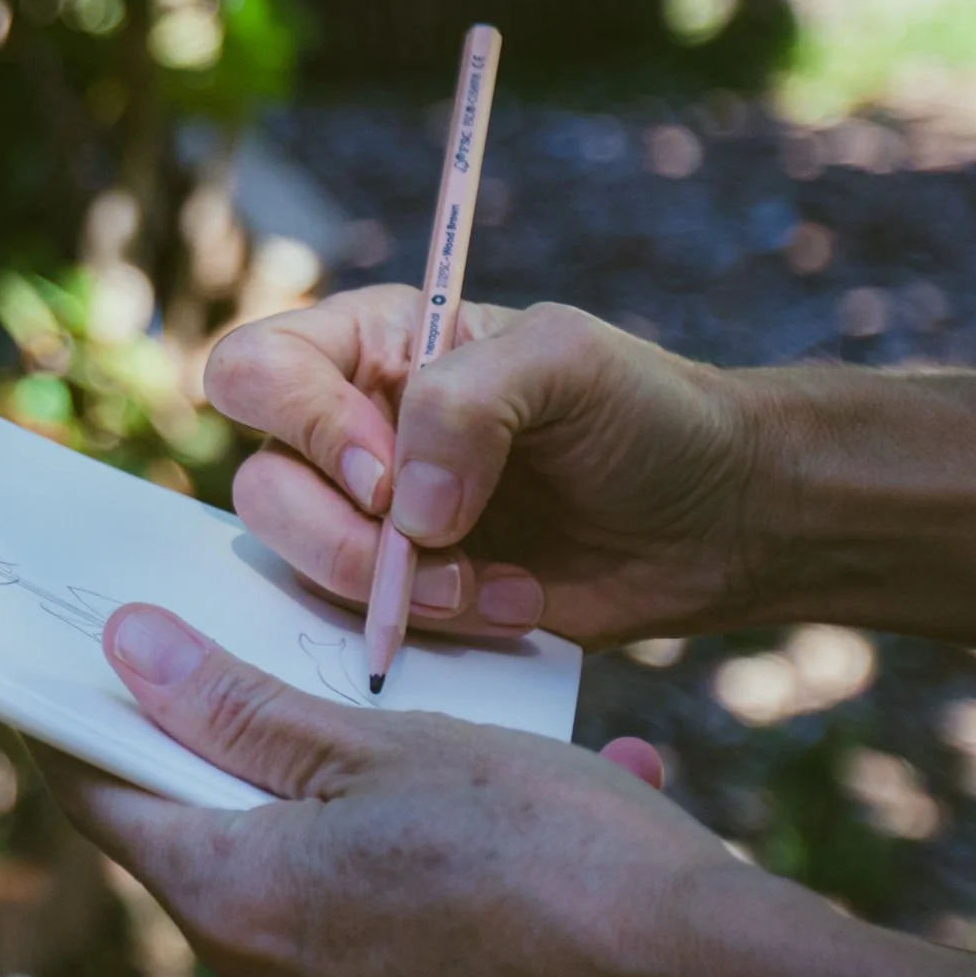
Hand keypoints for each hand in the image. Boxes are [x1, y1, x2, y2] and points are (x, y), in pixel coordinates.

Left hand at [44, 604, 796, 976]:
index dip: (90, 729)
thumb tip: (125, 649)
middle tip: (349, 703)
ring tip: (503, 774)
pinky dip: (439, 918)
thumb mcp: (393, 749)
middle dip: (278, 776)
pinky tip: (534, 866)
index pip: (106, 804)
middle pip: (220, 860)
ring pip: (324, 916)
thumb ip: (243, 709)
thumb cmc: (559, 857)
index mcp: (234, 908)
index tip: (88, 674)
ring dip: (385, 841)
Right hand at [205, 286, 772, 645]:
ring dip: (389, 589)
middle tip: (436, 540)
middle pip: (260, 486)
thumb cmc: (648, 414)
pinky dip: (432, 628)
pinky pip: (357, 627)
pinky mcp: (405, 599)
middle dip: (340, 534)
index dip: (301, 427)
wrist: (718, 519)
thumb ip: (467, 404)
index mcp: (371, 348)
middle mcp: (351, 434)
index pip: (256, 371)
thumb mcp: (567, 362)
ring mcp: (372, 524)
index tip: (387, 474)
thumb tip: (402, 509)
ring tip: (489, 580)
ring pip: (296, 565)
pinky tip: (512, 603)